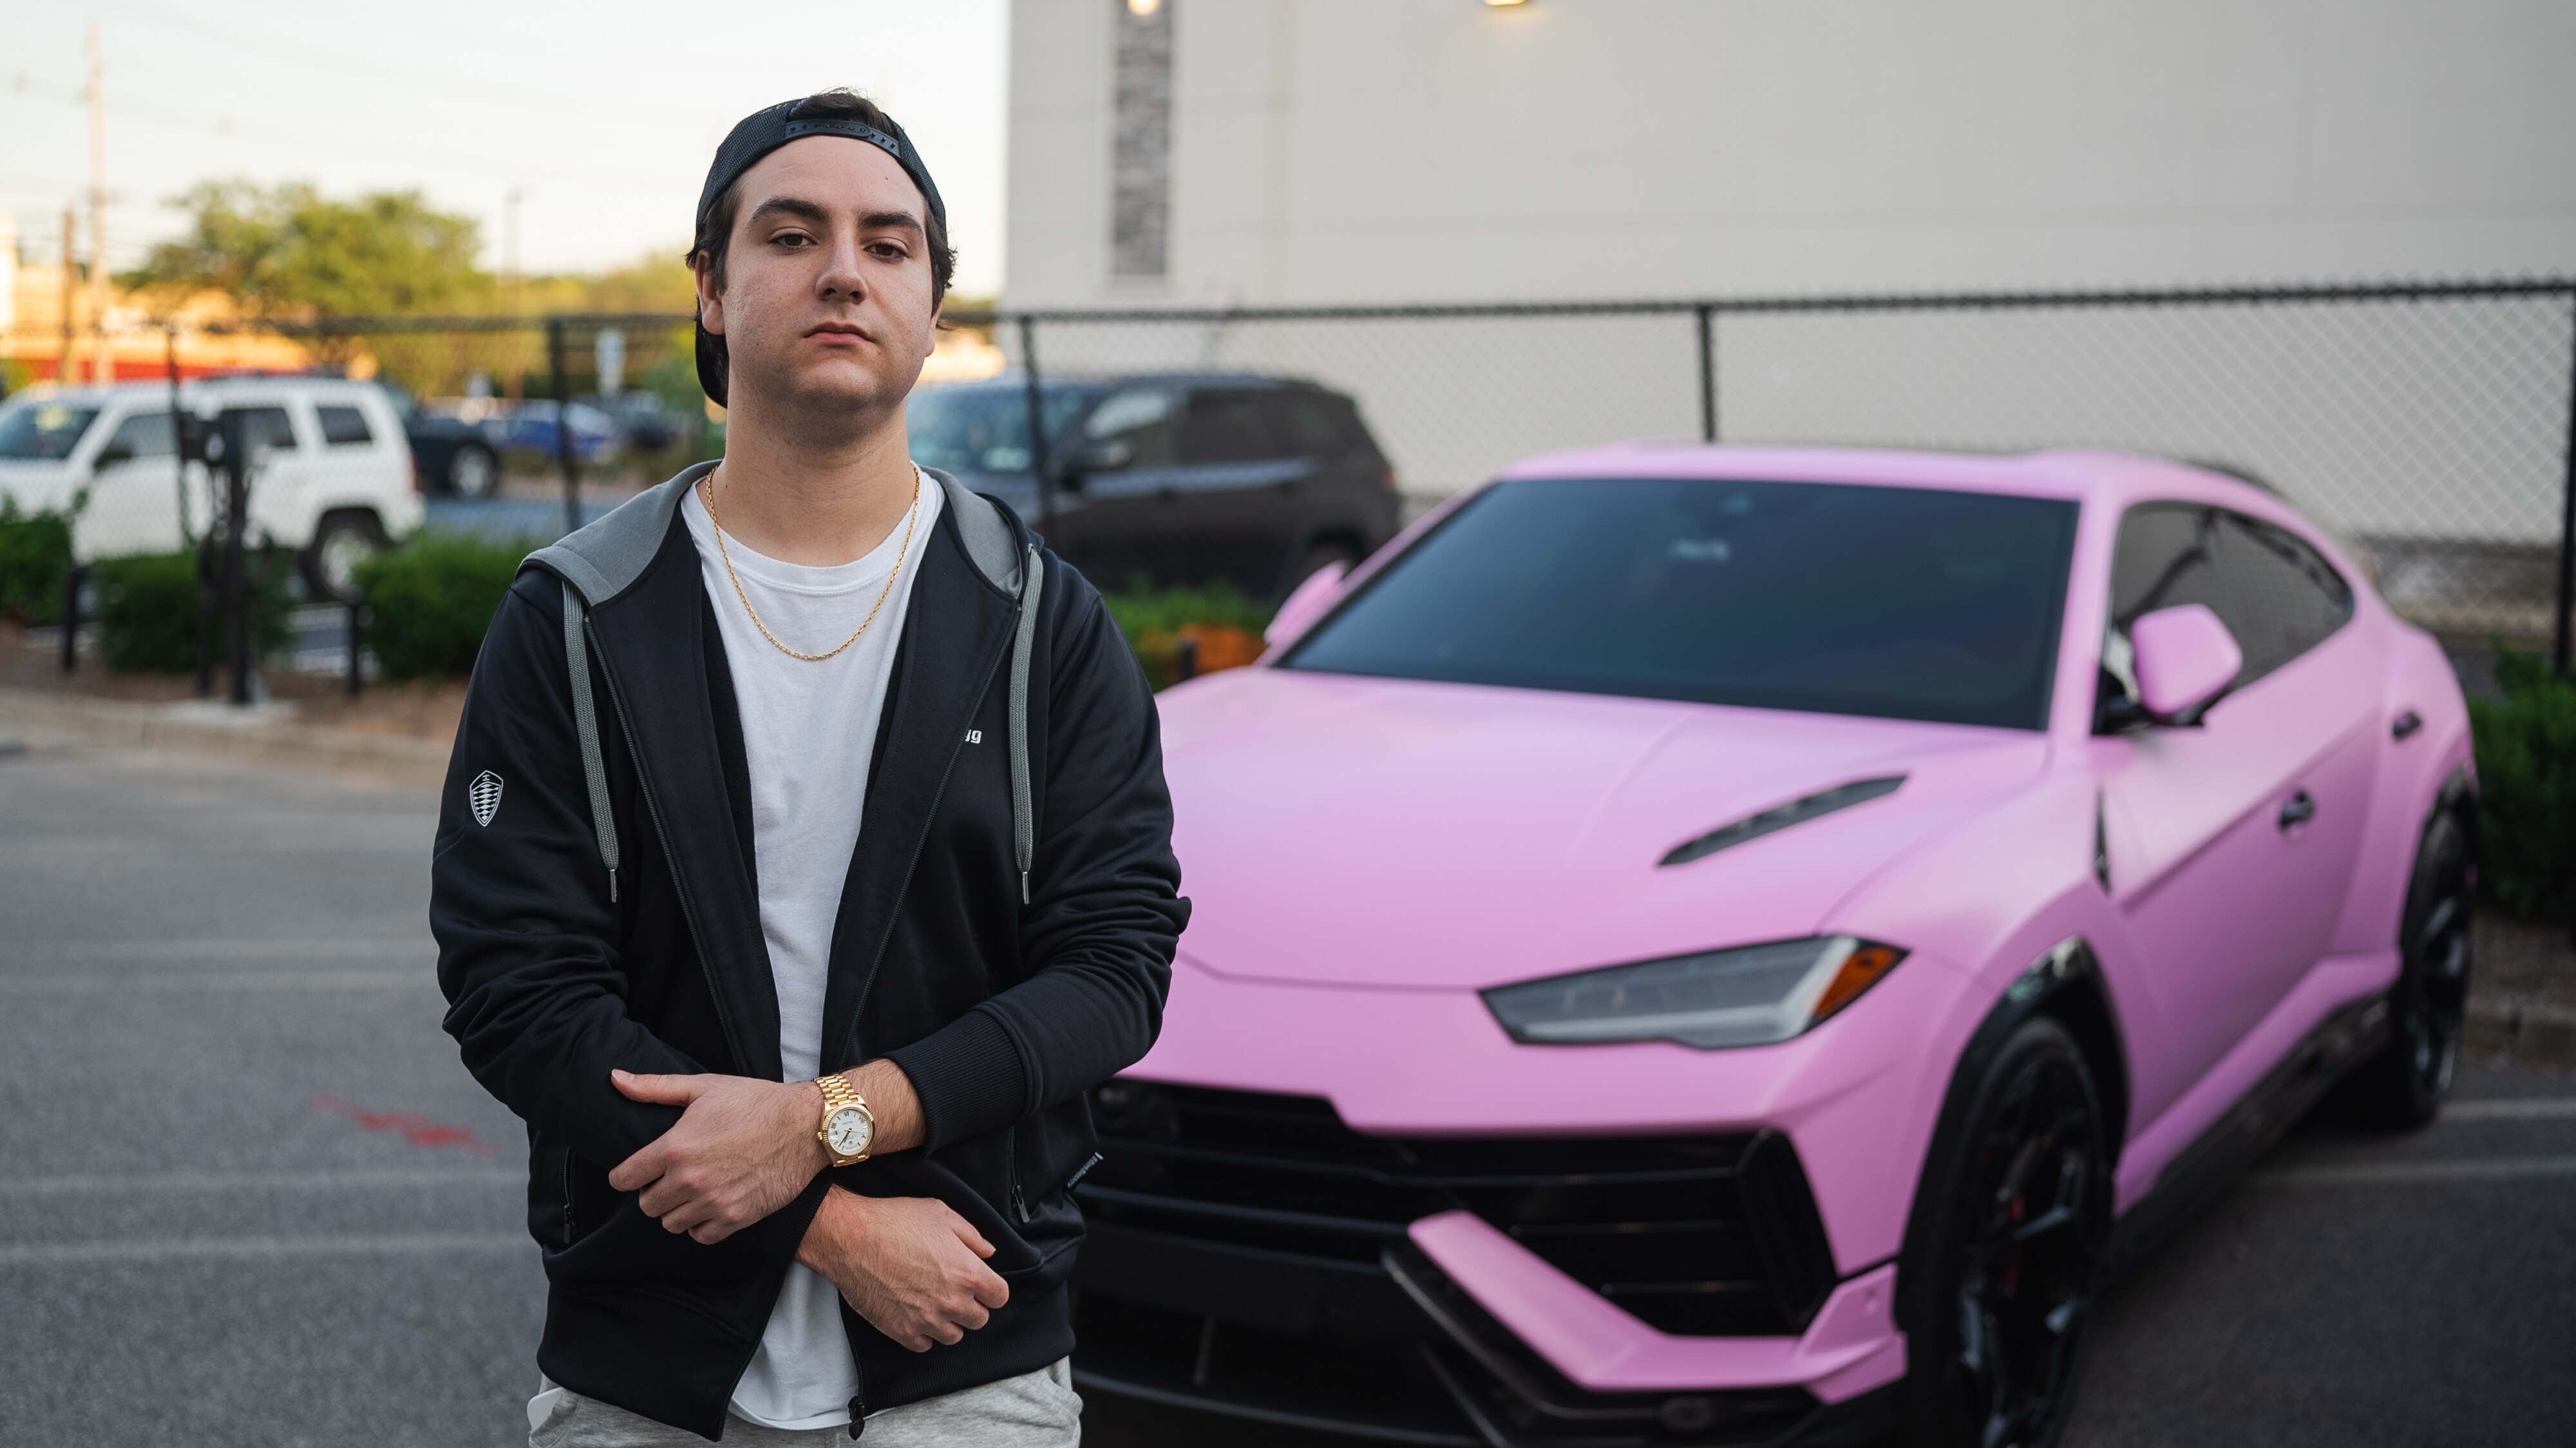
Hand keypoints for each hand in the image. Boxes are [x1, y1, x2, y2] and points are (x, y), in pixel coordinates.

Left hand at [607, 1070, 824, 1243]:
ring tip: (692, 1191)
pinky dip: (701, 1225)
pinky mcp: (735, 1218)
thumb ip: (655, 1088)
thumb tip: (615, 1079)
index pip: (625, 1178)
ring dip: (676, 1209)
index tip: (635, 1172)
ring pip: (670, 1223)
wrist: (805, 1125)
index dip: (625, 1175)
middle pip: (646, 1205)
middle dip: (653, 1191)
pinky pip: (700, 1235)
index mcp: (675, 1147)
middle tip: (671, 1177)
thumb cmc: (755, 1101)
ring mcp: (712, 1202)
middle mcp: (688, 1179)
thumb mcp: (704, 1086)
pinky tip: (710, 1205)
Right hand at [798, 1187, 1010, 1350]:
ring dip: (948, 1322)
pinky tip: (914, 1313)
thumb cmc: (895, 1221)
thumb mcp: (941, 1213)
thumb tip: (988, 1252)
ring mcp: (926, 1321)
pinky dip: (923, 1333)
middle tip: (953, 1290)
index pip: (999, 1297)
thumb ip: (972, 1235)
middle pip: (979, 1319)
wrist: (850, 1238)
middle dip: (971, 1305)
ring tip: (932, 1302)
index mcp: (968, 1273)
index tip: (980, 1282)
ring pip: (954, 1336)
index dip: (991, 1288)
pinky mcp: (901, 1332)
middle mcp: (952, 1302)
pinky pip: (925, 1345)